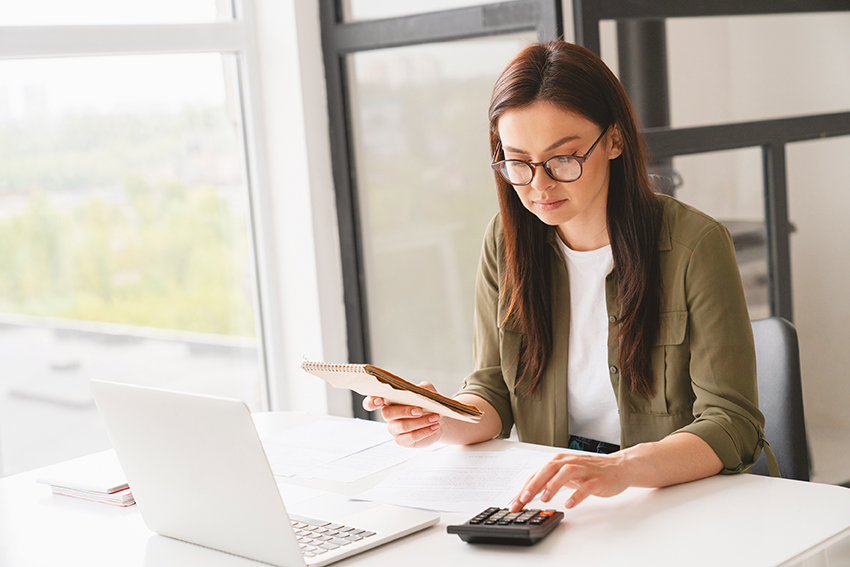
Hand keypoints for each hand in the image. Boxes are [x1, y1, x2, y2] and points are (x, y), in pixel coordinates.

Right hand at [363, 382, 442, 447]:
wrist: (438, 419)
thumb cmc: (428, 403)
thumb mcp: (426, 391)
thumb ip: (421, 389)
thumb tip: (419, 391)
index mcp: (389, 401)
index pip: (371, 402)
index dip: (371, 402)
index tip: (379, 400)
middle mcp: (388, 415)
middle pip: (387, 413)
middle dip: (404, 411)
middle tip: (420, 410)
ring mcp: (394, 429)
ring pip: (403, 426)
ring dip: (421, 421)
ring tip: (435, 417)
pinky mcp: (402, 441)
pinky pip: (410, 437)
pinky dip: (424, 431)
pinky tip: (434, 426)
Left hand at [509, 451, 628, 511]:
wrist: (617, 467)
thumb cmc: (589, 471)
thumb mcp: (565, 474)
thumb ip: (548, 481)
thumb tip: (528, 493)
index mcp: (559, 461)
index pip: (538, 473)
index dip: (524, 488)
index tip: (515, 503)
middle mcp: (570, 462)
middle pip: (548, 469)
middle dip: (534, 484)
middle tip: (524, 499)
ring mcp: (584, 470)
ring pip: (566, 473)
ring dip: (553, 486)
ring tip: (544, 499)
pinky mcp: (597, 480)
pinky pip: (586, 487)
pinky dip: (577, 495)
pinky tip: (569, 504)